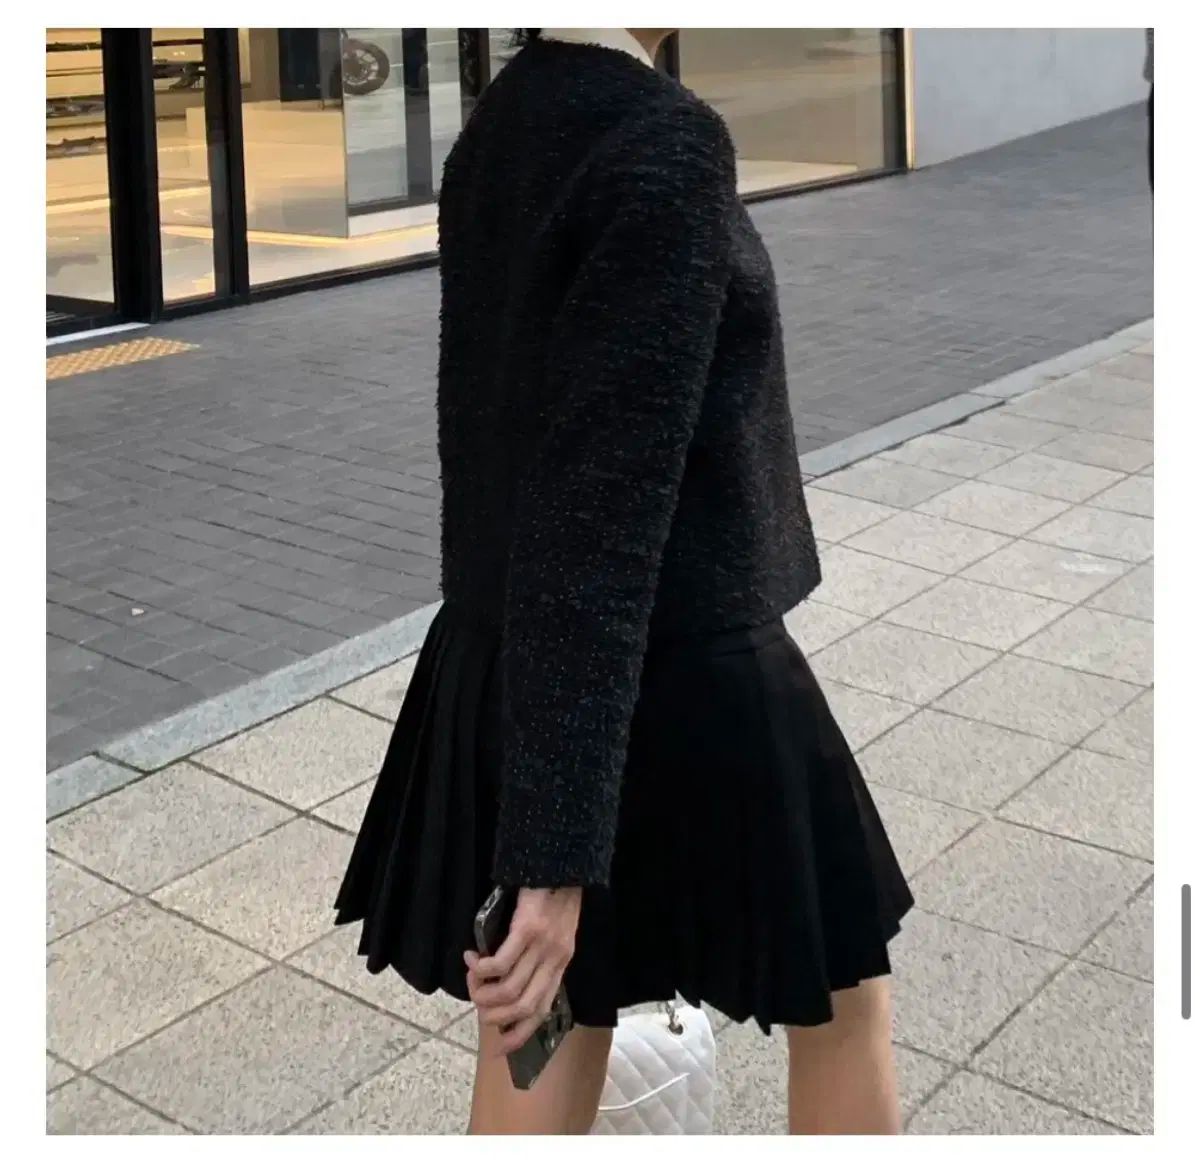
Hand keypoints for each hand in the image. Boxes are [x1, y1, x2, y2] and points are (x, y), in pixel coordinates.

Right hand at [464, 886, 582, 1056]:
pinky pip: (500, 962)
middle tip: (478, 1006)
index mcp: (561, 963)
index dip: (521, 1034)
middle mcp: (554, 960)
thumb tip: (509, 979)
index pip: (543, 1010)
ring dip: (484, 993)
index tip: (500, 1048)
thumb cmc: (555, 896)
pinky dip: (482, 969)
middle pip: (524, 1006)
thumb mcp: (556, 932)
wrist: (563, 863)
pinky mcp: (527, 929)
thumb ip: (539, 957)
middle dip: (496, 1016)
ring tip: (472, 982)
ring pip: (510, 989)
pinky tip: (473, 960)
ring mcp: (542, 946)